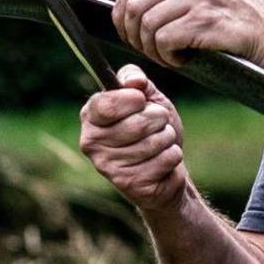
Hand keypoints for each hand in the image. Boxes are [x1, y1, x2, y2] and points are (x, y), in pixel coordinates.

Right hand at [80, 65, 193, 212]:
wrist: (166, 168)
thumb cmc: (152, 129)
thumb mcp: (147, 97)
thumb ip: (136, 79)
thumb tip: (134, 81)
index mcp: (90, 117)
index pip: (107, 104)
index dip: (132, 99)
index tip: (142, 100)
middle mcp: (91, 143)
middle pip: (136, 123)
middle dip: (158, 119)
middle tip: (157, 124)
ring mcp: (108, 166)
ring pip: (153, 142)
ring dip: (167, 138)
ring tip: (160, 143)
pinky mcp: (128, 184)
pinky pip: (165, 159)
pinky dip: (173, 156)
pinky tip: (164, 162)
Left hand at [113, 0, 263, 67]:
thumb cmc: (230, 20)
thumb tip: (125, 9)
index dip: (123, 16)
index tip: (130, 35)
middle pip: (135, 7)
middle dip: (135, 36)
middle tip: (151, 51)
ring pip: (147, 26)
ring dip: (152, 50)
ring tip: (170, 57)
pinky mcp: (204, 18)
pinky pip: (164, 41)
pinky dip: (167, 57)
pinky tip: (182, 60)